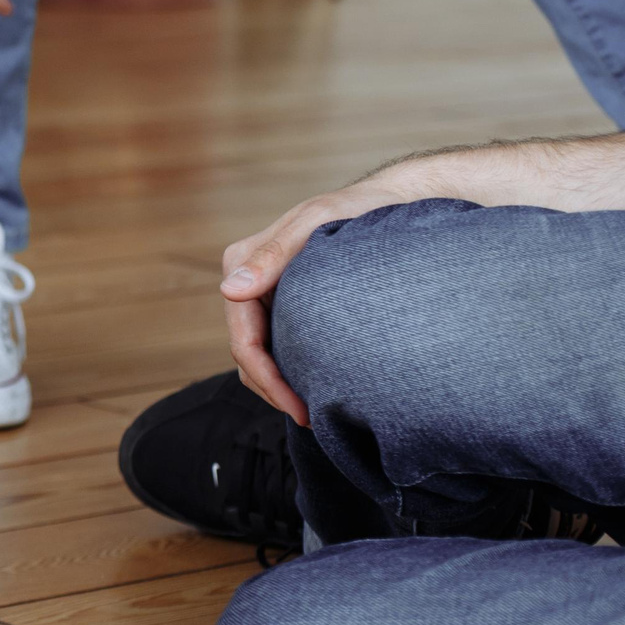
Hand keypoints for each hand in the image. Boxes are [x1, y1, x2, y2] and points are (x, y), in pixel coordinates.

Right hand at [218, 176, 411, 425]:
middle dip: (273, 390)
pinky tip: (317, 386)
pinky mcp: (286, 305)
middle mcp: (248, 281)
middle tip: (311, 419)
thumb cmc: (359, 211)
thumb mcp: (316, 224)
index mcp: (243, 263)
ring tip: (314, 410)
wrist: (394, 205)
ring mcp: (266, 295)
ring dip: (279, 385)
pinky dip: (290, 371)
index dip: (267, 379)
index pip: (242, 337)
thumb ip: (272, 255)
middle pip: (246, 352)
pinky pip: (277, 346)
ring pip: (258, 354)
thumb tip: (229, 290)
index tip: (302, 408)